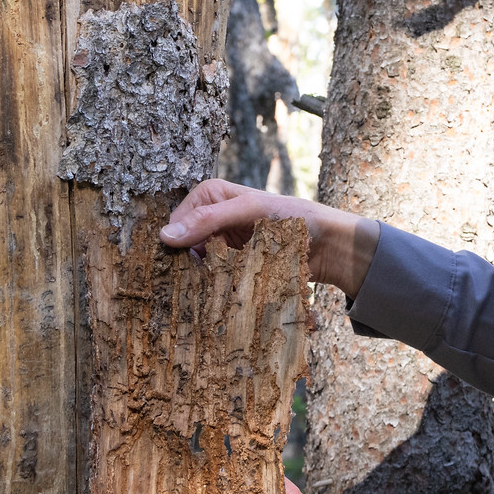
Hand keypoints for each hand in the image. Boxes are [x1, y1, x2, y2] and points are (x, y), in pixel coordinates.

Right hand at [160, 180, 379, 296]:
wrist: (328, 245)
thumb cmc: (293, 217)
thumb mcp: (249, 210)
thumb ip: (208, 220)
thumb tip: (165, 236)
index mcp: (211, 196)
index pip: (176, 222)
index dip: (172, 242)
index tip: (170, 264)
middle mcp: (213, 219)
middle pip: (182, 246)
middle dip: (183, 263)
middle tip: (184, 284)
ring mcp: (223, 244)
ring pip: (196, 266)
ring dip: (198, 279)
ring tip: (203, 291)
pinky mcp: (234, 266)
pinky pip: (214, 279)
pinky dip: (214, 288)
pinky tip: (217, 296)